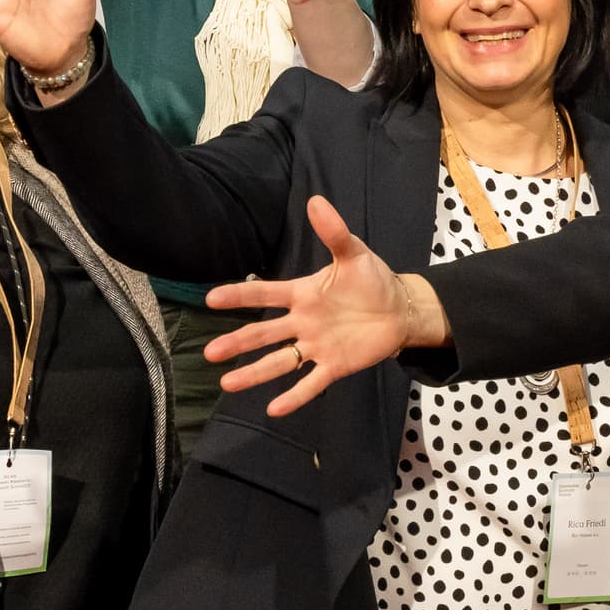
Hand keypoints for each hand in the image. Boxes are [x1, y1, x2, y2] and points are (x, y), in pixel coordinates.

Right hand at [204, 197, 443, 417]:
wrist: (399, 309)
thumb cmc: (372, 280)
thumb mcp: (353, 253)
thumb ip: (333, 232)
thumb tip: (315, 201)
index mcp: (303, 295)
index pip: (265, 295)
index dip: (239, 295)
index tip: (211, 299)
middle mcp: (302, 323)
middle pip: (263, 334)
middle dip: (237, 342)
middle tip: (210, 353)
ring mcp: (316, 346)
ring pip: (279, 361)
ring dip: (253, 373)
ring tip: (226, 383)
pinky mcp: (334, 366)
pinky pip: (311, 383)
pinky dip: (294, 396)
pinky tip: (274, 408)